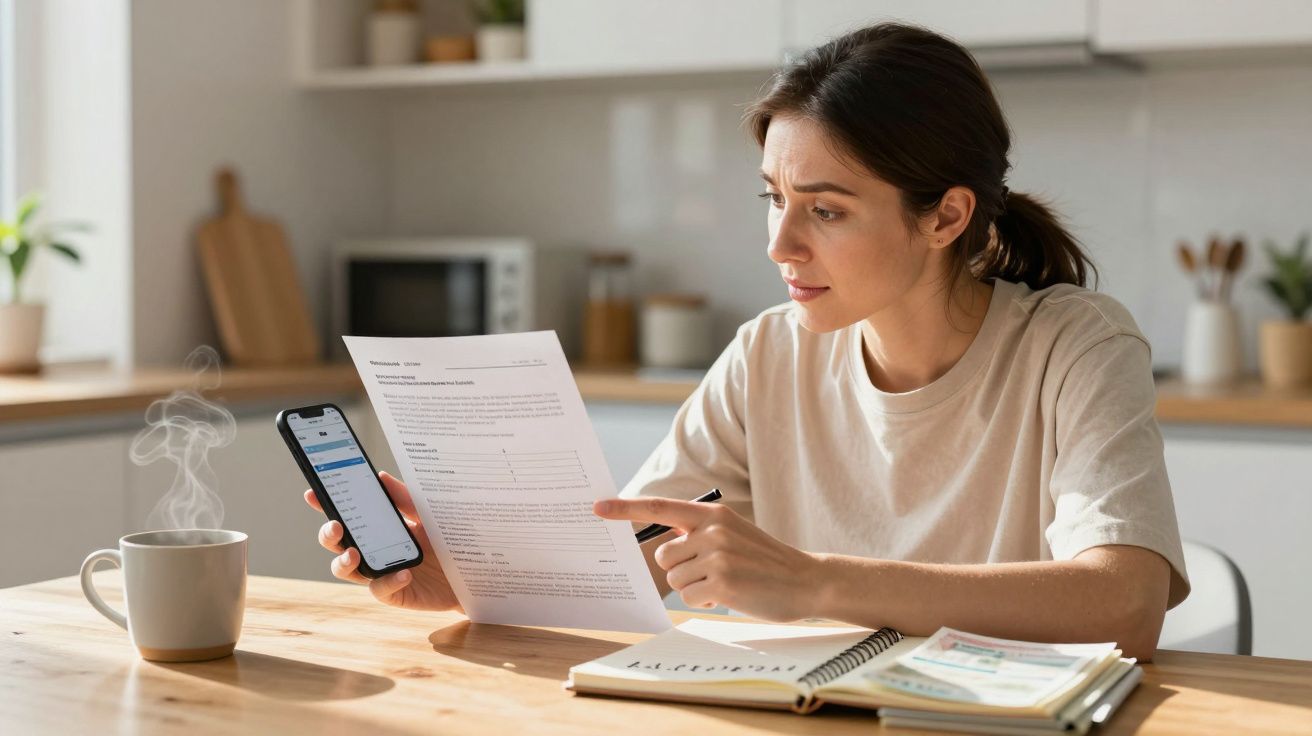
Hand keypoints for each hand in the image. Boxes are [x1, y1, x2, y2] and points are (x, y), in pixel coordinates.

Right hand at [305, 471, 462, 612]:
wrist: (474, 571)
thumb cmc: (447, 540)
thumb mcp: (428, 514)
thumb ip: (405, 499)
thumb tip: (380, 476)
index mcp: (378, 527)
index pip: (346, 515)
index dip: (326, 506)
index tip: (313, 494)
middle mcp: (374, 550)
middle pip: (338, 544)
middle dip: (329, 535)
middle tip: (335, 526)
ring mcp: (382, 573)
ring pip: (347, 571)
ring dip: (344, 561)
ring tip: (354, 554)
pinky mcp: (396, 593)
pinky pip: (381, 590)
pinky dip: (388, 581)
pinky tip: (403, 572)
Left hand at [593, 497, 820, 621]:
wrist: (806, 580)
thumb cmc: (764, 562)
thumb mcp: (733, 534)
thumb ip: (699, 533)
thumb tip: (663, 546)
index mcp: (713, 514)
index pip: (659, 507)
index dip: (625, 508)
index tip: (597, 508)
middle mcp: (713, 530)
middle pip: (663, 555)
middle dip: (680, 570)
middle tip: (712, 573)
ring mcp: (718, 556)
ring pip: (674, 579)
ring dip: (694, 588)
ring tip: (725, 583)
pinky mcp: (722, 583)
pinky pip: (689, 597)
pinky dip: (705, 602)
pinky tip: (730, 595)